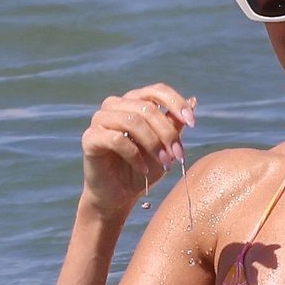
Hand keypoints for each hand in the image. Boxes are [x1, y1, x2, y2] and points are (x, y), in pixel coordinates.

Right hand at [78, 84, 196, 219]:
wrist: (119, 193)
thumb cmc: (144, 167)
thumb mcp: (166, 146)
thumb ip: (175, 124)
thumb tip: (194, 101)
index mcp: (134, 101)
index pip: (157, 91)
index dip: (177, 103)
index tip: (193, 123)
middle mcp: (115, 105)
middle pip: (147, 108)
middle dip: (168, 134)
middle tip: (178, 156)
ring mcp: (100, 120)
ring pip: (132, 121)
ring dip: (154, 144)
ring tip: (164, 163)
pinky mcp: (90, 138)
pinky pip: (116, 139)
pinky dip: (135, 155)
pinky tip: (143, 169)